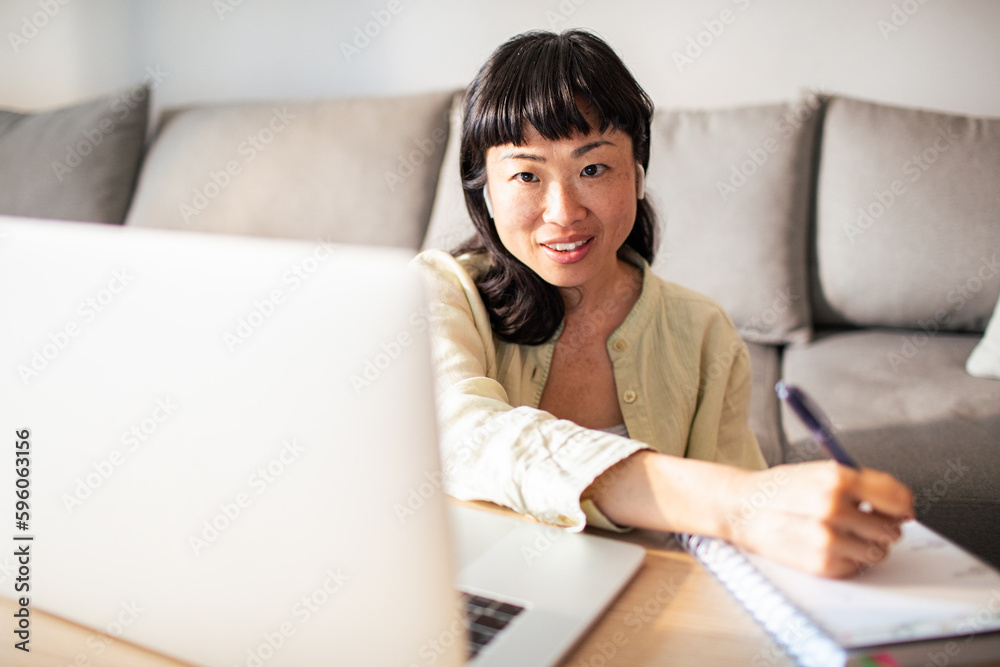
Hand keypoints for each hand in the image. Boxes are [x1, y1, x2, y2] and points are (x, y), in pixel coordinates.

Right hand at [722, 461, 913, 577]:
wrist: (740, 508)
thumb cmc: (780, 489)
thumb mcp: (819, 472)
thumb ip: (861, 485)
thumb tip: (903, 507)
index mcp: (835, 478)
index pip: (896, 497)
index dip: (903, 505)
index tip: (903, 511)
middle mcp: (832, 508)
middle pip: (891, 528)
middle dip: (884, 527)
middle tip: (866, 522)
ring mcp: (827, 538)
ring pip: (878, 551)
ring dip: (869, 545)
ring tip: (845, 534)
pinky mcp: (821, 563)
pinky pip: (857, 566)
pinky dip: (849, 559)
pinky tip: (828, 545)